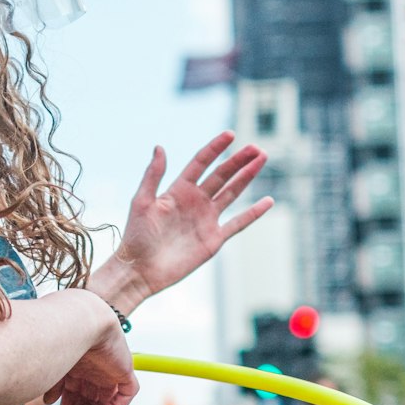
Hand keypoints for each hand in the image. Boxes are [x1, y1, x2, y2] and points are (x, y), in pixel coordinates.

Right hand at [43, 320, 138, 404]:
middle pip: (87, 402)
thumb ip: (51, 385)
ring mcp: (109, 371)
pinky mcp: (125, 371)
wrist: (79, 320)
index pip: (74, 396)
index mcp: (76, 367)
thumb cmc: (58, 339)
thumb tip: (48, 401)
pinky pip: (123, 398)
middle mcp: (93, 370)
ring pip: (103, 404)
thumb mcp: (51, 368)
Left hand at [115, 132, 272, 300]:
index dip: (215, 148)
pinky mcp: (213, 239)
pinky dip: (253, 213)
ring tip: (262, 160)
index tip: (230, 135)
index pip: (201, 163)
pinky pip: (238, 223)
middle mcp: (195, 202)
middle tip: (256, 148)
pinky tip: (268, 201)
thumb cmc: (136, 236)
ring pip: (232, 193)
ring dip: (247, 177)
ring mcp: (206, 220)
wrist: (140, 270)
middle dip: (238, 160)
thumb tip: (159, 146)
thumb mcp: (141, 201)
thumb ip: (153, 175)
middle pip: (221, 175)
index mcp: (178, 190)